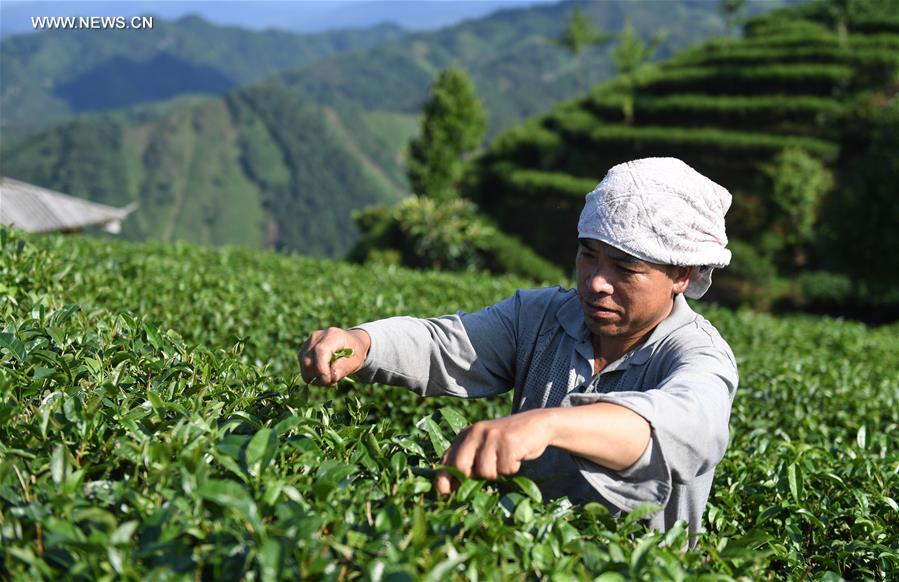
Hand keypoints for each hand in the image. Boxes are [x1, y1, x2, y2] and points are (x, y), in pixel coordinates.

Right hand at [297, 327, 370, 385]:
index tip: (329, 380)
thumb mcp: (356, 360)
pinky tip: (323, 374)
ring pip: (303, 365)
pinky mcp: (304, 349)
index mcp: (333, 336)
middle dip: (318, 377)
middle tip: (332, 382)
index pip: (320, 351)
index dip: (321, 369)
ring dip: (314, 378)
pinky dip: (311, 375)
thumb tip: (332, 376)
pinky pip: (303, 366)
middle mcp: (317, 336)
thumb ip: (345, 367)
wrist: (349, 344)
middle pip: (307, 360)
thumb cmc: (354, 352)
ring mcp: (308, 342)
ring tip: (329, 378)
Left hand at [434, 409, 553, 494]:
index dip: (443, 479)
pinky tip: (516, 456)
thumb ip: (469, 463)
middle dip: (471, 479)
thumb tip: (452, 490)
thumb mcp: (484, 448)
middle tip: (487, 476)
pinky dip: (512, 469)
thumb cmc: (508, 443)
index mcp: (466, 435)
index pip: (447, 459)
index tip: (443, 494)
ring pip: (485, 472)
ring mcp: (491, 435)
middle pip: (461, 466)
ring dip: (498, 474)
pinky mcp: (508, 440)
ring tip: (505, 461)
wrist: (537, 425)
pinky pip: (505, 469)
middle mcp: (475, 432)